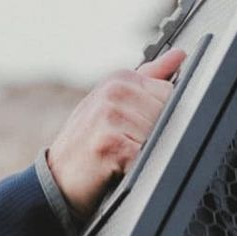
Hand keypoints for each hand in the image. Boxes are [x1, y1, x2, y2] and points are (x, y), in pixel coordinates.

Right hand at [45, 47, 188, 223]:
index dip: (165, 119)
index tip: (142, 133)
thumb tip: (179, 56)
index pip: (171, 94)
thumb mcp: (114, 106)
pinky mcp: (111, 142)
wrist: (57, 179)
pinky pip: (146, 156)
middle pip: (169, 116)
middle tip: (129, 149)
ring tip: (122, 158)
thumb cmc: (88, 145)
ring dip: (146, 156)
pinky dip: (138, 169)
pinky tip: (120, 169)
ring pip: (160, 136)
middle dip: (155, 138)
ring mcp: (111, 115)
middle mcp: (115, 91)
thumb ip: (148, 81)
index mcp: (121, 79)